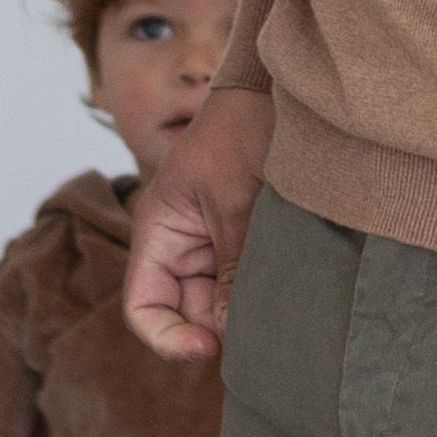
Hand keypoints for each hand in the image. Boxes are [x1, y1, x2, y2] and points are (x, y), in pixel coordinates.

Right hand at [125, 91, 267, 362]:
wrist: (286, 89)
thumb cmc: (246, 130)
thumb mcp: (236, 204)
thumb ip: (232, 271)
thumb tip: (229, 335)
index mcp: (160, 231)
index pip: (144, 305)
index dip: (168, 337)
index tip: (210, 347)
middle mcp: (183, 244)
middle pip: (188, 312)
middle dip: (218, 328)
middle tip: (262, 336)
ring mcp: (217, 243)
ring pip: (223, 302)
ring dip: (247, 312)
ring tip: (281, 314)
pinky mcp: (250, 239)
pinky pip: (249, 282)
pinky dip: (265, 295)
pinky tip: (292, 299)